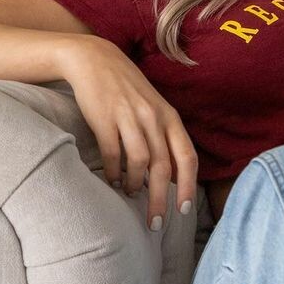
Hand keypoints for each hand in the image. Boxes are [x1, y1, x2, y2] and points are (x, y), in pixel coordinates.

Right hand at [56, 35, 197, 230]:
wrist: (95, 61)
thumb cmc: (127, 90)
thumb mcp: (154, 109)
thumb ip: (164, 137)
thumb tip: (170, 176)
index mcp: (170, 118)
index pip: (187, 157)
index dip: (188, 185)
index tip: (183, 209)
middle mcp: (153, 118)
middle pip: (163, 167)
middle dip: (160, 199)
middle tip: (155, 223)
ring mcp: (129, 118)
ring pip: (140, 163)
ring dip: (136, 186)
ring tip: (131, 195)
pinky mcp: (104, 119)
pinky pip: (113, 154)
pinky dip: (114, 173)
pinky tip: (113, 182)